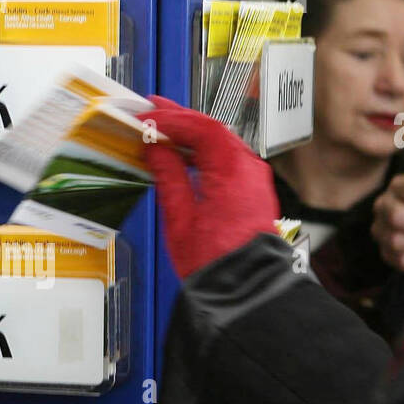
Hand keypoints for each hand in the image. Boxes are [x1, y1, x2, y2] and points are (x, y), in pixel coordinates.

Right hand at [137, 96, 278, 278]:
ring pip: (222, 144)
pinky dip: (205, 153)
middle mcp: (248, 169)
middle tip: (153, 111)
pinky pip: (228, 160)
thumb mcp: (179, 216)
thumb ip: (168, 175)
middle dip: (182, 120)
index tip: (148, 116)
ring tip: (165, 130)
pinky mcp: (253, 193)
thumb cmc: (215, 262)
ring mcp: (254, 180)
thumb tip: (156, 149)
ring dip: (193, 135)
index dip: (172, 117)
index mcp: (231, 170)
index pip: (201, 128)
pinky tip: (186, 157)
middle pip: (213, 131)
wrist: (242, 291)